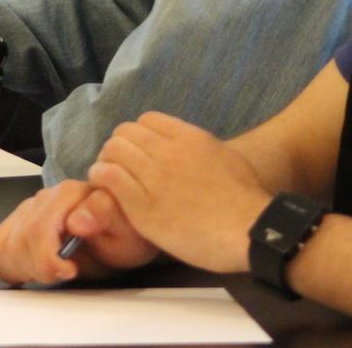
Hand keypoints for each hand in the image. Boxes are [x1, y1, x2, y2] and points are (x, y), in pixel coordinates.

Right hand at [0, 180, 157, 284]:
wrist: (122, 233)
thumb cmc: (124, 233)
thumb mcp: (127, 228)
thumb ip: (103, 214)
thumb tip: (75, 219)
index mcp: (68, 194)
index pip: (36, 232)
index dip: (48, 260)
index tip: (70, 272)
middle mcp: (44, 197)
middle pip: (18, 243)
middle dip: (38, 267)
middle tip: (62, 274)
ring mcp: (28, 209)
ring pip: (3, 246)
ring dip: (24, 267)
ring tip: (51, 269)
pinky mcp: (17, 221)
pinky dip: (9, 264)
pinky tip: (33, 266)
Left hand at [88, 111, 271, 274]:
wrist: (251, 231)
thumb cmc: (246, 201)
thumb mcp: (227, 158)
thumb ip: (201, 148)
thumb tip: (188, 148)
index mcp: (189, 137)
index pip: (146, 120)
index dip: (138, 135)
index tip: (137, 152)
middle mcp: (168, 151)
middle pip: (124, 133)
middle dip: (118, 148)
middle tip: (119, 167)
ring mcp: (154, 176)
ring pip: (112, 151)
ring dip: (105, 163)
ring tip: (108, 180)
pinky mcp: (142, 205)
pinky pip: (108, 177)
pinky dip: (101, 179)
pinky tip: (104, 190)